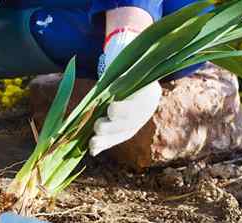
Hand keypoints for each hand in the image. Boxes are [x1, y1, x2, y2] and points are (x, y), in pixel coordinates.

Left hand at [90, 30, 161, 155]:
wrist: (141, 82)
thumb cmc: (132, 71)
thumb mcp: (131, 68)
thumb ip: (125, 68)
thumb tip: (116, 53)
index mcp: (149, 96)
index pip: (137, 107)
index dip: (124, 110)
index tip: (112, 109)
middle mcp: (143, 114)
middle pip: (128, 125)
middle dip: (112, 127)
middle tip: (98, 125)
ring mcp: (134, 124)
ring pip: (120, 136)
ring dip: (105, 140)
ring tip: (91, 143)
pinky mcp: (123, 131)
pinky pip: (114, 140)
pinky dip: (103, 145)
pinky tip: (92, 150)